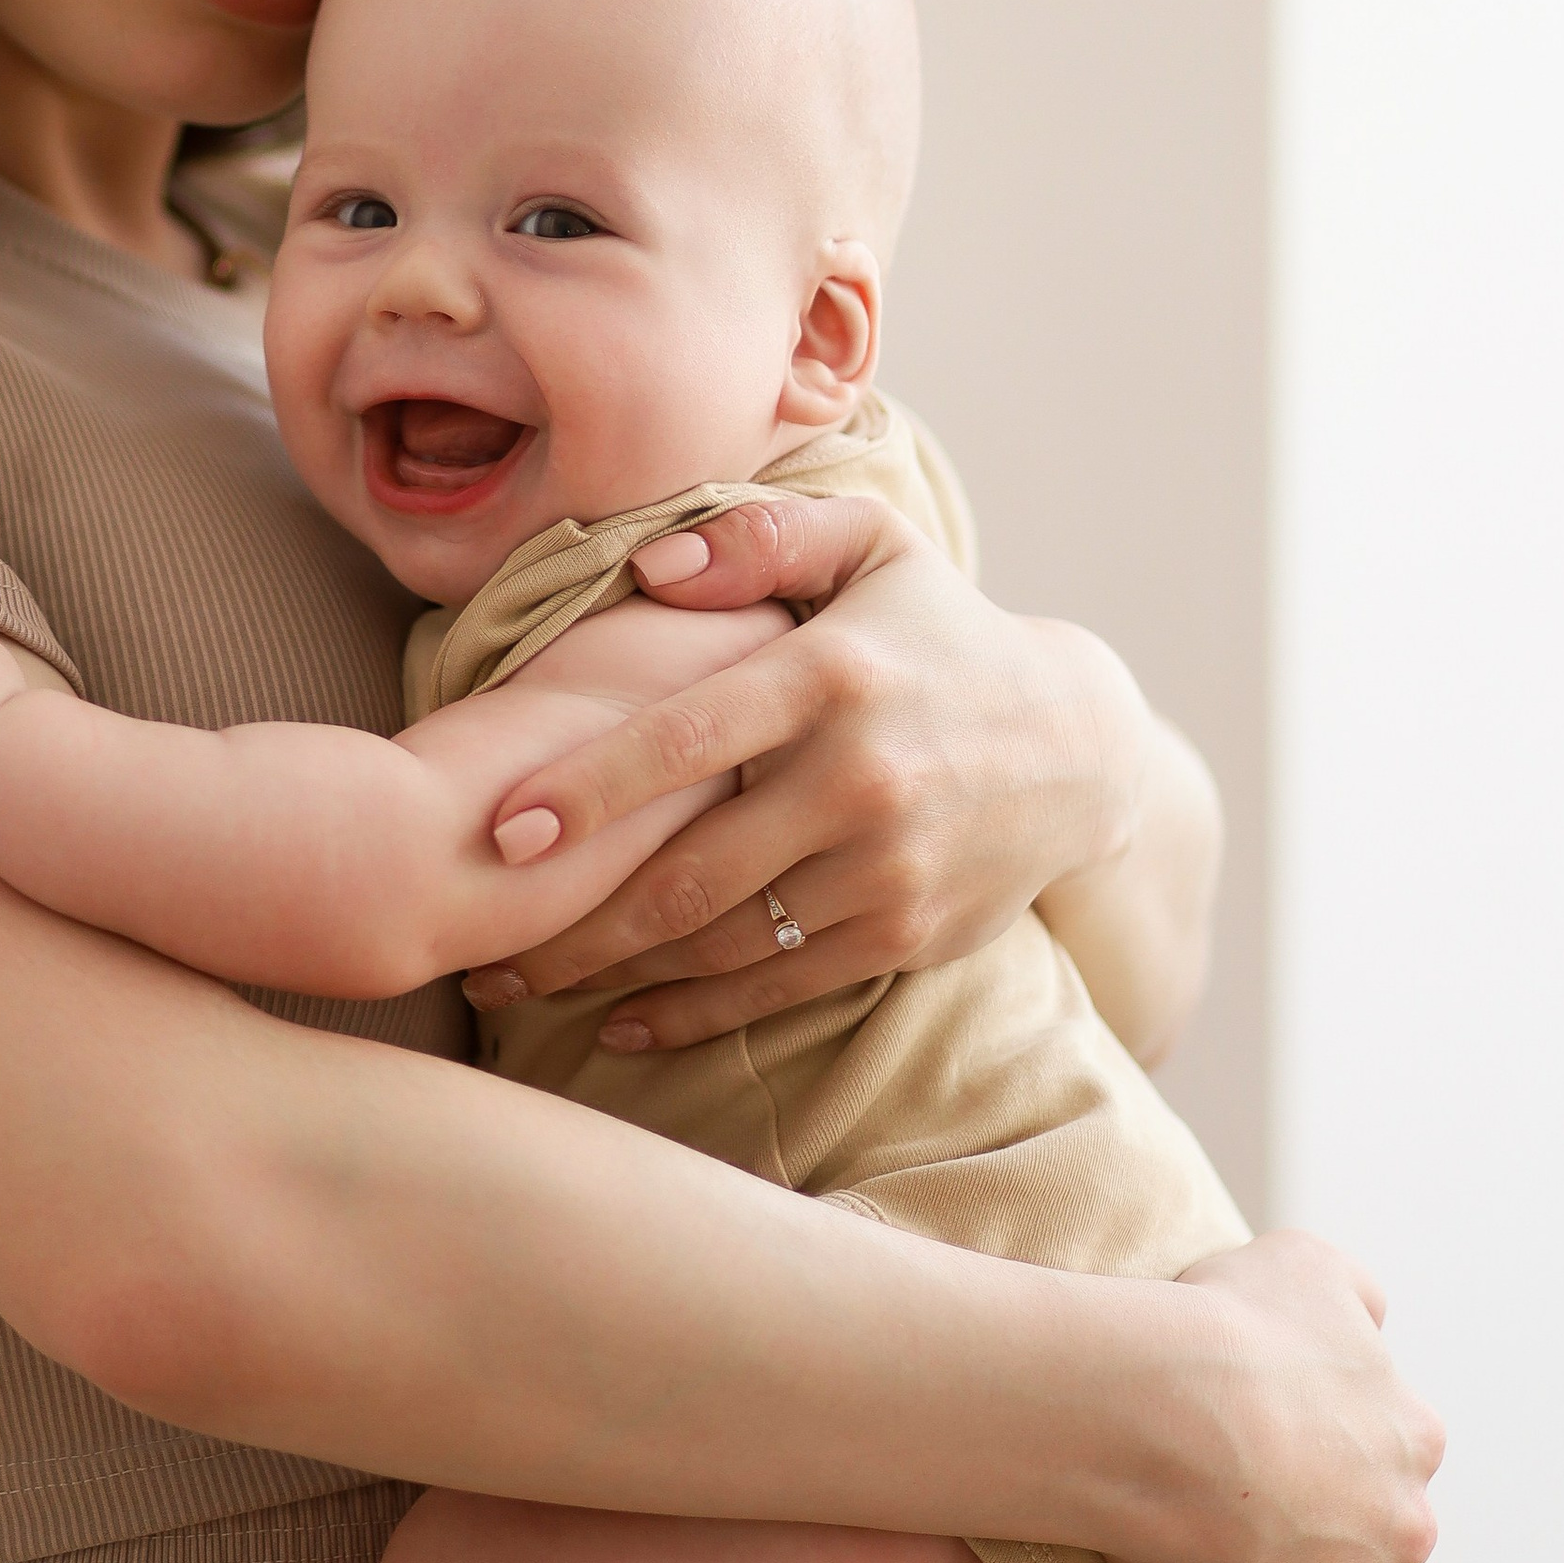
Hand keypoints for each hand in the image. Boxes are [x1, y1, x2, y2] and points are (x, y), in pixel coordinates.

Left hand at [464, 498, 1153, 1049]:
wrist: (1082, 747)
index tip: (497, 827)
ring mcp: (885, 868)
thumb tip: (647, 565)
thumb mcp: (873, 547)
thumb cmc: (940, 632)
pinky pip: (779, 986)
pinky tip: (623, 1022)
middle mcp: (859, 779)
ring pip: (724, 942)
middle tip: (481, 945)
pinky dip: (695, 1013)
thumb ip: (758, 539)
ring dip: (617, 976)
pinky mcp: (905, 933)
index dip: (586, 788)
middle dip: (573, 920)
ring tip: (525, 985)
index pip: (685, 738)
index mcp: (830, 676)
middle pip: (689, 870)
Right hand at [1113, 1232, 1442, 1562]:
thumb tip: (1369, 1315)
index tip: (1285, 1436)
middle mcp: (1388, 1531)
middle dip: (1328, 1542)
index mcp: (1404, 1440)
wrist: (1170, 1411)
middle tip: (1253, 1516)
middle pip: (1371, 1550)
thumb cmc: (1229, 1327)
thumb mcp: (1308, 1265)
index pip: (1391, 1456)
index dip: (1335, 1445)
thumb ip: (1349, 1292)